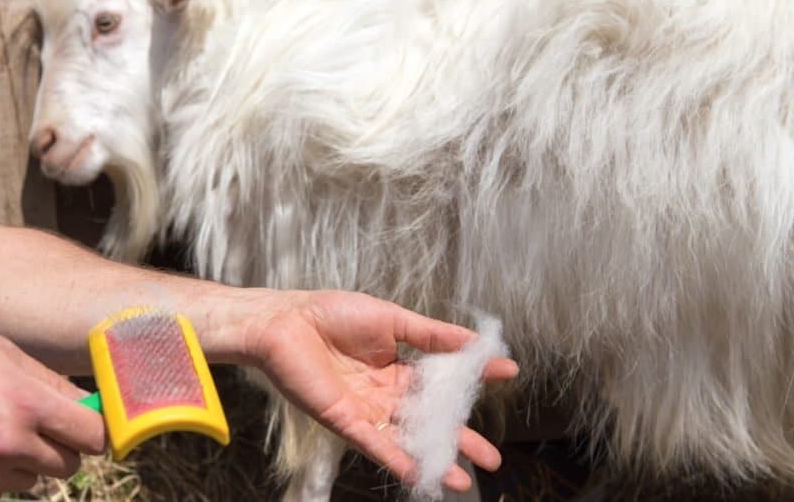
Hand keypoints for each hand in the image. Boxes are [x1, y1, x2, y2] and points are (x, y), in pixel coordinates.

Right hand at [0, 333, 105, 500]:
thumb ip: (48, 381)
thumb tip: (87, 402)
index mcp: (27, 400)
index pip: (93, 434)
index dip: (95, 431)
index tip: (91, 426)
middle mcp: (10, 440)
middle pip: (70, 463)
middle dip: (62, 448)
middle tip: (41, 429)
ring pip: (35, 480)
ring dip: (25, 463)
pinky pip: (0, 493)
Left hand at [244, 290, 518, 491]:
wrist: (285, 321)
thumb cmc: (331, 314)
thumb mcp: (391, 319)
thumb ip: (432, 335)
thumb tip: (476, 340)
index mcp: (396, 366)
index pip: (441, 380)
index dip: (472, 380)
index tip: (508, 374)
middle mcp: (385, 393)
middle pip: (429, 419)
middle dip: (460, 440)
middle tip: (491, 458)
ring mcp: (366, 410)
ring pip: (407, 438)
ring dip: (434, 459)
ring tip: (464, 479)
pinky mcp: (344, 420)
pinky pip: (374, 443)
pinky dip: (397, 458)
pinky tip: (419, 472)